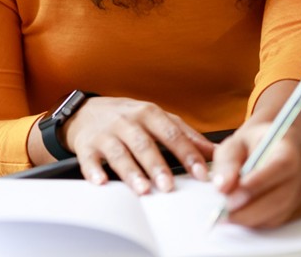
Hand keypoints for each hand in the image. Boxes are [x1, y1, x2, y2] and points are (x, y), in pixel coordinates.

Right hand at [60, 96, 214, 193]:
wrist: (87, 111)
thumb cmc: (129, 117)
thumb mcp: (159, 119)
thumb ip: (186, 135)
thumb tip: (214, 151)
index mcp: (150, 114)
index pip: (173, 134)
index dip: (188, 154)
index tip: (200, 173)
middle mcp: (129, 122)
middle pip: (145, 145)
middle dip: (158, 166)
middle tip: (169, 185)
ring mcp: (106, 134)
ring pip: (119, 153)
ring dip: (131, 172)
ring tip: (143, 189)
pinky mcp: (86, 146)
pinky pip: (90, 160)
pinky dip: (94, 171)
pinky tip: (101, 182)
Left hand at [210, 116, 300, 228]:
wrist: (275, 144)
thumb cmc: (255, 142)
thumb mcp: (236, 143)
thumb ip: (227, 163)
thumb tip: (223, 188)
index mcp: (291, 144)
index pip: (282, 165)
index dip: (258, 184)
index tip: (231, 197)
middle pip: (283, 196)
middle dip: (249, 210)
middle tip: (223, 213)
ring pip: (281, 213)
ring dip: (252, 218)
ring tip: (230, 214)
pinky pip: (282, 219)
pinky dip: (261, 221)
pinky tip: (247, 212)